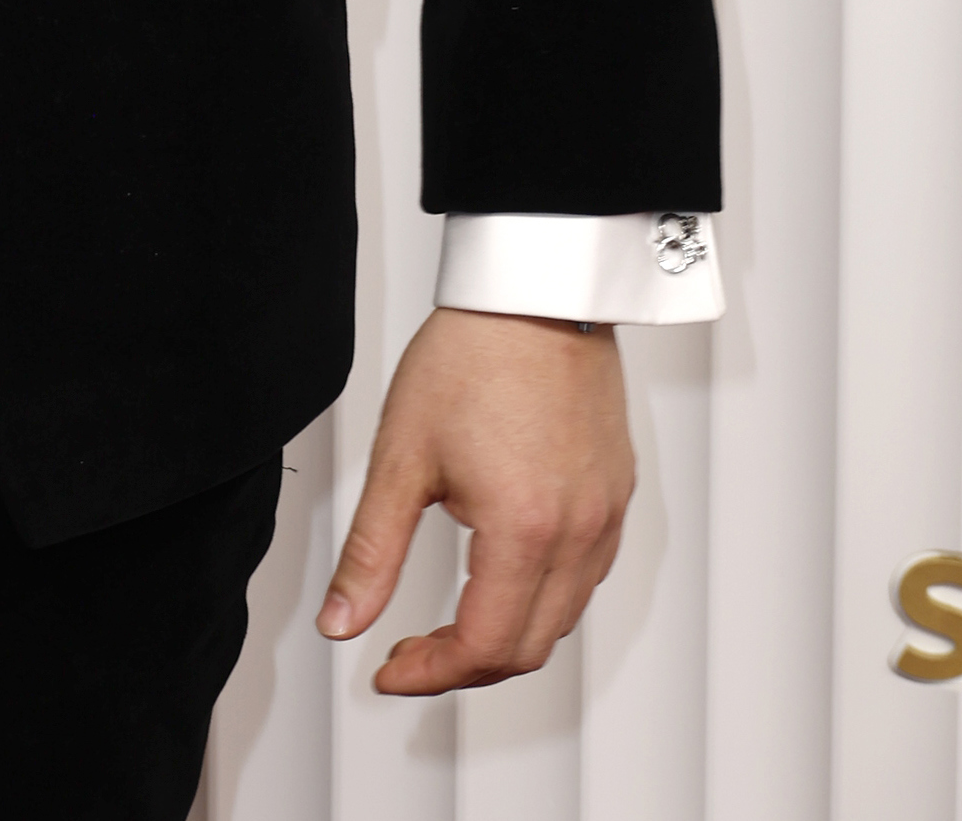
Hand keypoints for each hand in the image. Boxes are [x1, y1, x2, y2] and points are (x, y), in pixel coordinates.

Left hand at [318, 308, 632, 692]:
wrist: (533, 289)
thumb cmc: (474, 352)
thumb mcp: (402, 456)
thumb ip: (370, 551)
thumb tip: (342, 620)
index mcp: (523, 530)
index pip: (484, 647)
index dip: (431, 673)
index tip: (392, 668)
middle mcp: (578, 533)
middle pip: (529, 647)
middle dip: (466, 665)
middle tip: (414, 650)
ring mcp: (606, 514)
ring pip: (564, 617)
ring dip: (509, 634)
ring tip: (455, 619)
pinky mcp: (619, 493)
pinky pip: (588, 575)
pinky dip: (545, 595)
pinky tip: (506, 572)